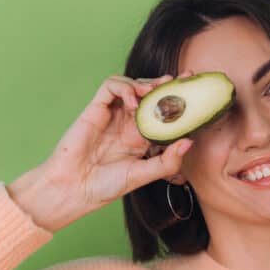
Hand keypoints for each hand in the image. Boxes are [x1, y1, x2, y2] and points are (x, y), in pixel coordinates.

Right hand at [7, 70, 195, 230]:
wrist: (73, 190)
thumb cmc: (104, 187)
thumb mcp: (142, 175)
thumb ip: (166, 162)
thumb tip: (189, 142)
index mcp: (141, 138)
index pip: (164, 113)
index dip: (178, 101)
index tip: (196, 91)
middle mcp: (128, 123)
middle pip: (150, 94)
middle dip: (167, 85)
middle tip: (184, 79)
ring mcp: (112, 114)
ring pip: (132, 85)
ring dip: (146, 83)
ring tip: (155, 90)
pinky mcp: (95, 109)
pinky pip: (110, 86)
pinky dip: (124, 86)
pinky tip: (132, 100)